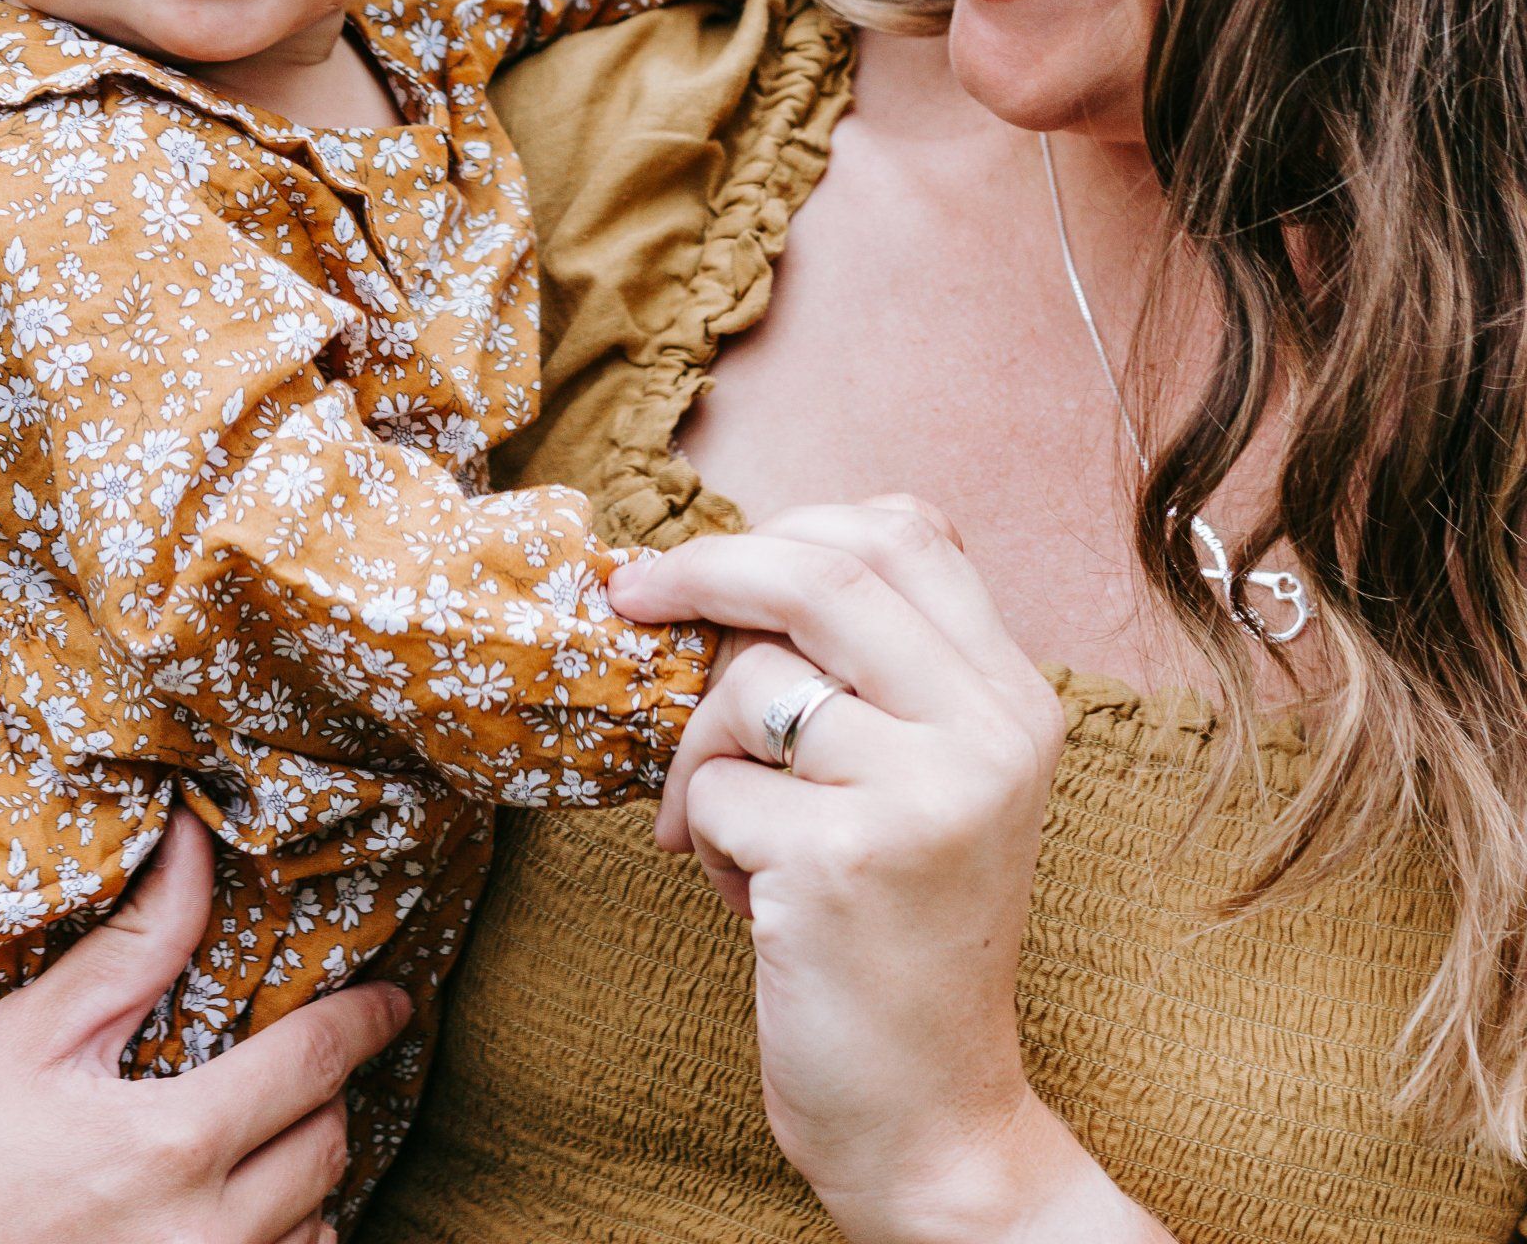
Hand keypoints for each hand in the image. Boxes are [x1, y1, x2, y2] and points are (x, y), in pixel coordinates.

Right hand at [0, 810, 409, 1243]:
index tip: (398, 998)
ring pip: (314, 1229)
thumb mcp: (28, 1037)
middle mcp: (198, 1235)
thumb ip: (135, 946)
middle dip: (327, 1092)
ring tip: (266, 1133)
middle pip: (327, 1148)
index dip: (369, 1020)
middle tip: (300, 1056)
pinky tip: (236, 1210)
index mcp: (168, 1145)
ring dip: (307, 1177)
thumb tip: (197, 840)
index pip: (313, 1064)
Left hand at [608, 500, 1173, 1243]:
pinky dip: (703, 836)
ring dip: (699, 753)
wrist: (932, 1117)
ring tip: (723, 834)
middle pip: (823, 571)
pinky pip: (718, 788)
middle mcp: (989, 731)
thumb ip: (873, 673)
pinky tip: (751, 903)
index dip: (793, 525)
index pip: (907, 533)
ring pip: (751, 684)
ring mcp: (924, 792)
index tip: (713, 558)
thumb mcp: (923, 781)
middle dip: (703, 569)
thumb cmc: (897, 933)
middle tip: (629, 595)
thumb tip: (731, 563)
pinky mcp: (845, 858)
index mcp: (1014, 698)